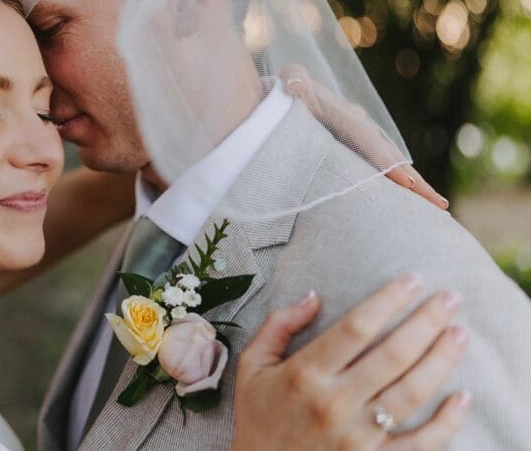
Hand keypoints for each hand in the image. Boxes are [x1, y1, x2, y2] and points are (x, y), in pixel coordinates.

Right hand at [231, 275, 471, 450]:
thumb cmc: (257, 417)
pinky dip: (447, 423)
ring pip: (412, 393)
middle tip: (450, 299)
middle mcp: (334, 403)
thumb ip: (278, 326)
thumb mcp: (251, 365)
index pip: (356, 327)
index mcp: (304, 373)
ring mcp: (357, 437)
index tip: (412, 280)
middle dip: (427, 322)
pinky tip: (463, 398)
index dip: (388, 300)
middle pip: (393, 355)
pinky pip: (420, 444)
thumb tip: (314, 296)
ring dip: (441, 361)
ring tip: (459, 335)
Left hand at [278, 65, 447, 209]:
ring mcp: (361, 138)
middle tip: (438, 204)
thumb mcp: (288, 81)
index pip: (368, 141)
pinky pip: (382, 167)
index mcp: (344, 114)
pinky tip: (412, 203)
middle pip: (391, 155)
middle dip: (415, 180)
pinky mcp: (356, 148)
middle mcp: (360, 126)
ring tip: (436, 207)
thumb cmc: (285, 89)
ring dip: (414, 185)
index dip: (386, 161)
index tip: (405, 183)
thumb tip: (295, 84)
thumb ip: (293, 82)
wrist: (288, 92)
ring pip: (393, 163)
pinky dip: (399, 183)